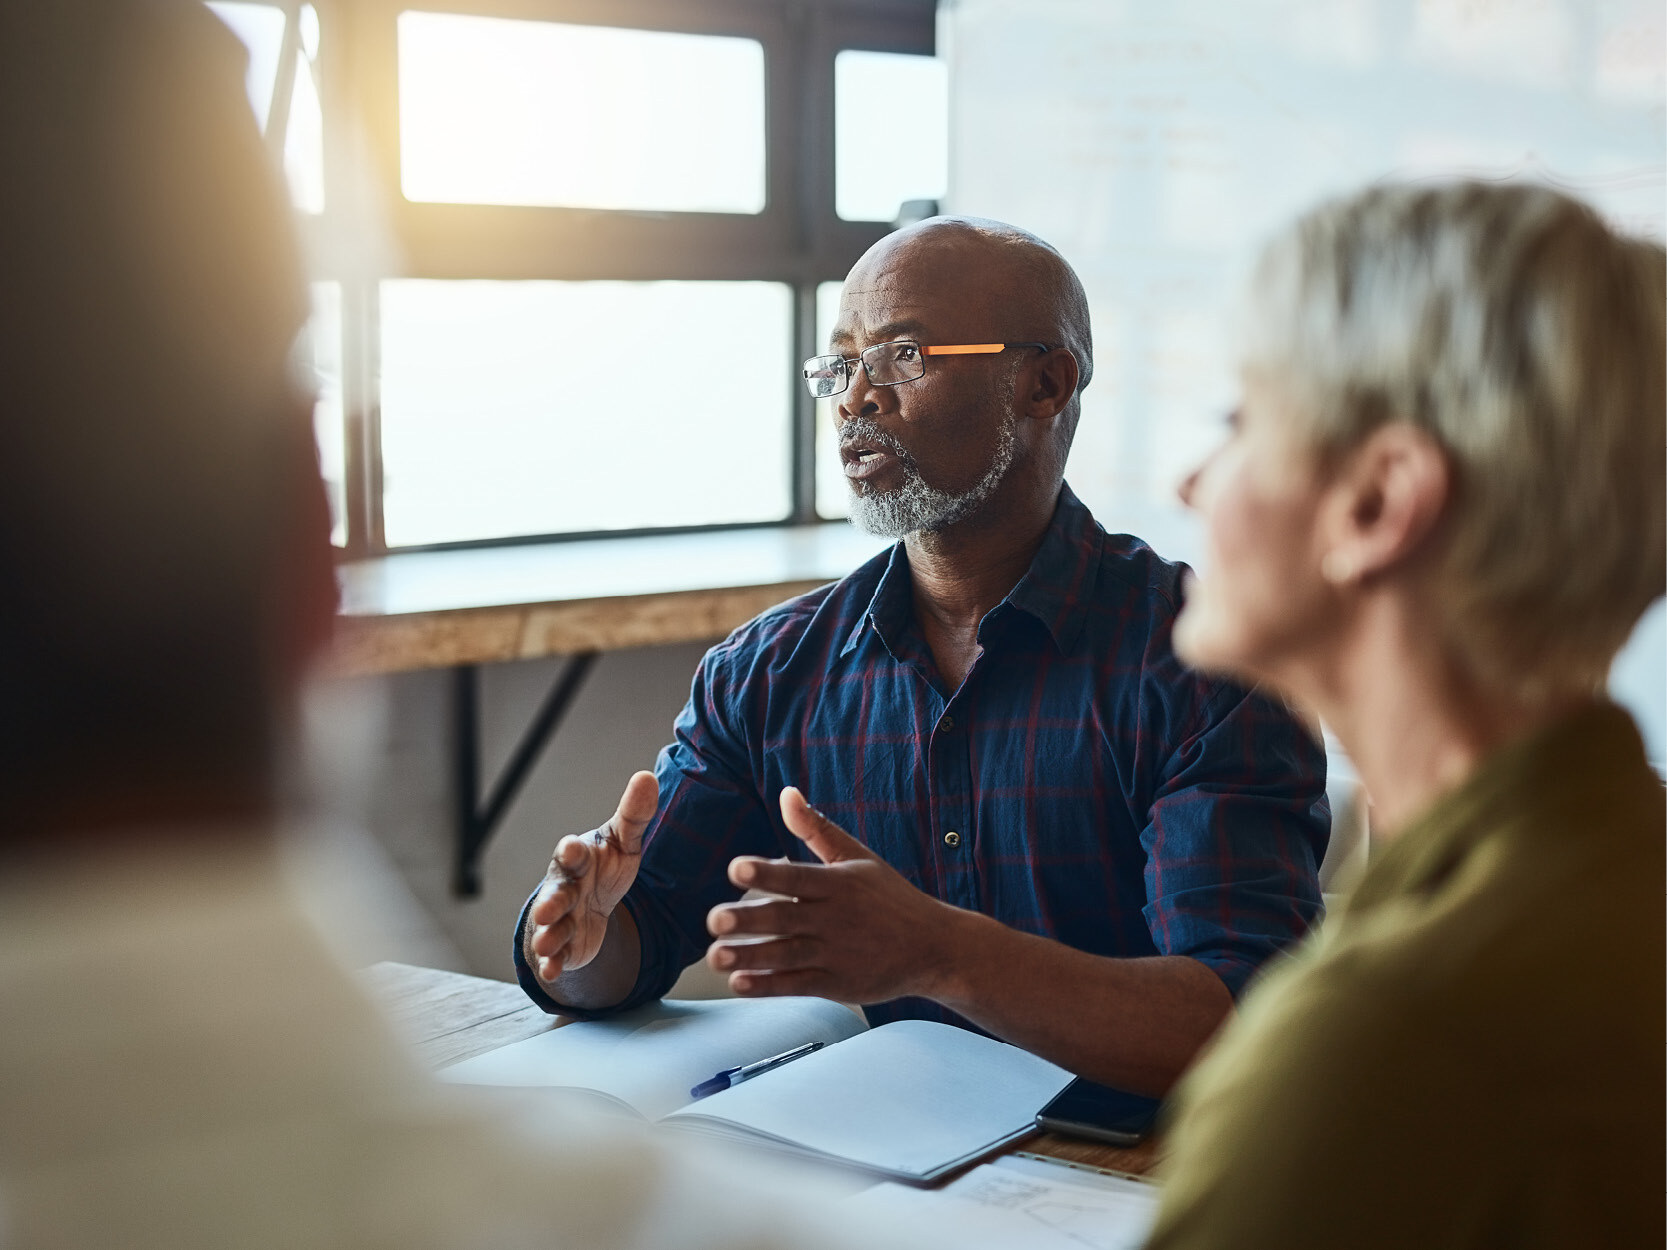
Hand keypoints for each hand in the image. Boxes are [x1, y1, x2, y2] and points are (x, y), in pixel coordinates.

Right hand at [525, 771, 656, 980]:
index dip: (572, 851)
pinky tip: (553, 970)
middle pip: (556, 893)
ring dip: (549, 935)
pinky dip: (553, 963)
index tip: (572, 846)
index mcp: (579, 860)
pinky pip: (557, 955)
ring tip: (547, 943)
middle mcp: (565, 888)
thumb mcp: (623, 843)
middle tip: (549, 908)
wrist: (592, 904)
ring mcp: (561, 918)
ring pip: (552, 926)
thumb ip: (634, 815)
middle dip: (551, 901)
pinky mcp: (565, 946)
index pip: (573, 853)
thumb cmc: (605, 867)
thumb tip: (647, 776)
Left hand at [704, 786, 961, 1003]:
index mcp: (838, 884)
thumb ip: (817, 829)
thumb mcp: (857, 858)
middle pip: (784, 918)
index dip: (766, 872)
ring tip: (716, 956)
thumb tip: (786, 793)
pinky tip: (739, 983)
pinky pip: (797, 986)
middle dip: (747, 920)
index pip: (796, 877)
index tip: (736, 869)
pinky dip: (768, 986)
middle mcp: (834, 919)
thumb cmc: (891, 898)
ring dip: (749, 957)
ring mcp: (835, 954)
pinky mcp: (837, 984)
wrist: (935, 947)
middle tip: (713, 919)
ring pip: (785, 955)